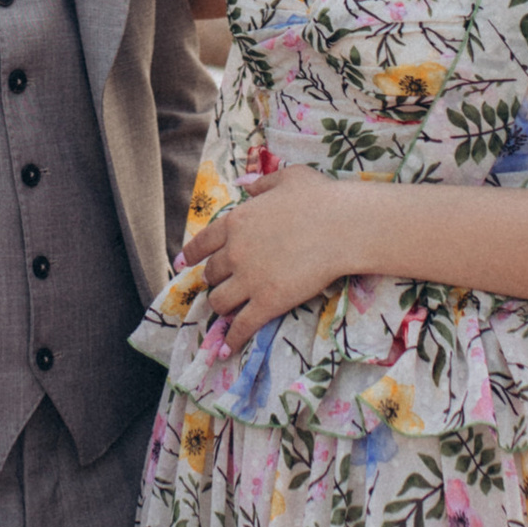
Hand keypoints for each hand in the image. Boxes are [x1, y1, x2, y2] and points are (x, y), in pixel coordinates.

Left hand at [190, 167, 368, 349]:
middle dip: (216, 280)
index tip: (183, 263)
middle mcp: (234, 252)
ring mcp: (249, 279)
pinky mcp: (267, 302)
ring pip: (219, 301)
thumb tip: (248, 186)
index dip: (190, 256)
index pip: (201, 243)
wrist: (344, 226)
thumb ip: (262, 184)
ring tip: (228, 311)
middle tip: (225, 284)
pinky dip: (233, 338)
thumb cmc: (320, 198)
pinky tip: (229, 348)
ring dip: (222, 307)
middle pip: (211, 275)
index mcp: (235, 222)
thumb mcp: (287, 178)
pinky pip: (241, 325)